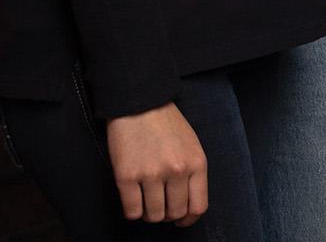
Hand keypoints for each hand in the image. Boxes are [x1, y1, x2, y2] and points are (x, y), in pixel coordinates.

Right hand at [104, 103, 207, 225]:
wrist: (140, 104)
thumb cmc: (167, 125)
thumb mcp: (192, 146)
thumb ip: (192, 173)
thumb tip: (187, 205)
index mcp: (197, 163)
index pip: (198, 206)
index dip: (189, 218)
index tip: (181, 220)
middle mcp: (177, 171)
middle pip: (175, 213)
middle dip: (167, 215)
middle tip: (160, 206)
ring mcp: (151, 174)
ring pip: (153, 216)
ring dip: (149, 214)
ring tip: (146, 201)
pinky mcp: (126, 176)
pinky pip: (132, 210)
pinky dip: (133, 211)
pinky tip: (133, 200)